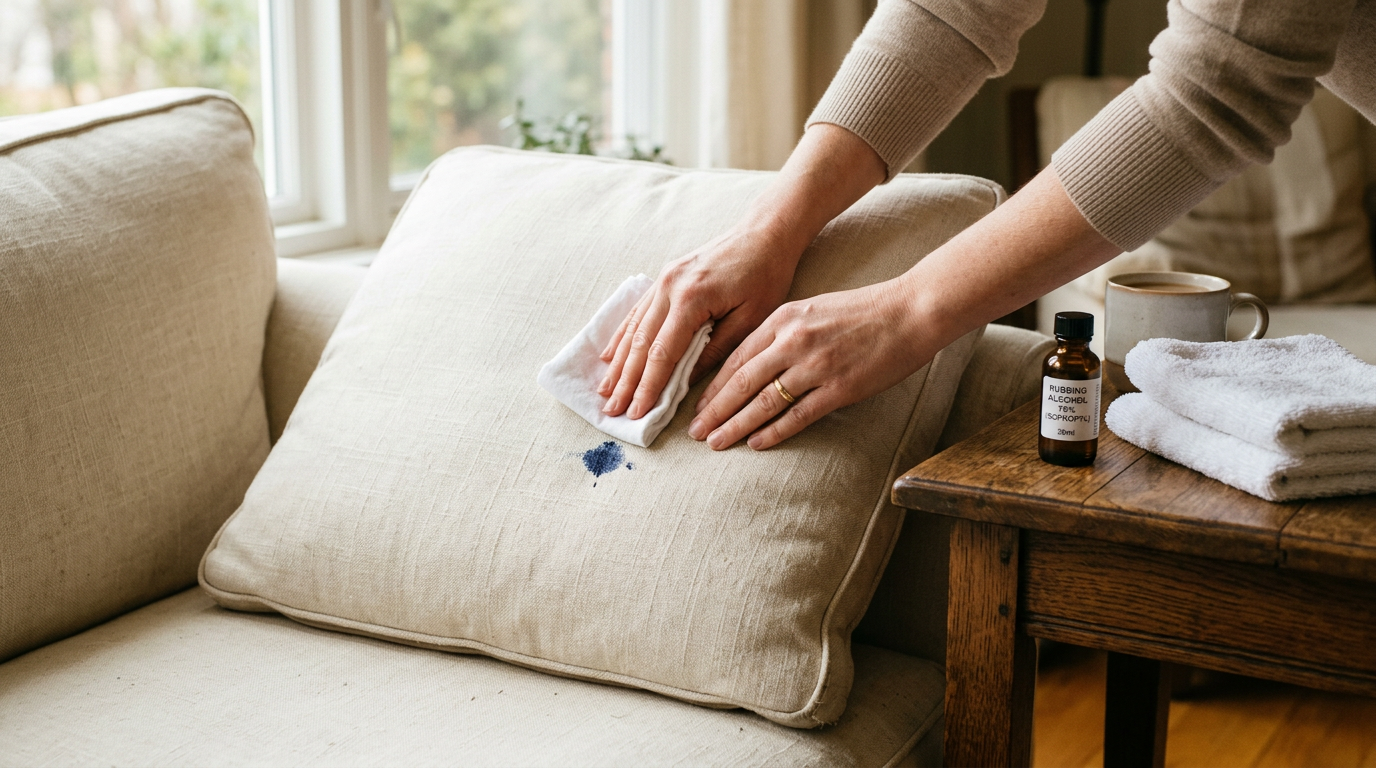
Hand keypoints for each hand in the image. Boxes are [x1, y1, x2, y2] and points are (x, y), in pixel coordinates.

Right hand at [597, 225, 799, 418]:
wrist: (764, 233)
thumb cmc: (765, 276)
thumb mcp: (750, 319)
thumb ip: (715, 350)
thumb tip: (685, 383)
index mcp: (692, 299)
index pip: (663, 353)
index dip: (648, 386)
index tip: (636, 412)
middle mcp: (669, 287)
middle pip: (641, 343)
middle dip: (625, 380)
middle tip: (611, 409)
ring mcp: (663, 279)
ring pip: (634, 327)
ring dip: (618, 362)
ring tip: (605, 390)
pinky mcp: (665, 277)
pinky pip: (638, 311)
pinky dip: (623, 335)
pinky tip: (610, 355)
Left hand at [686, 277, 938, 450]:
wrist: (910, 311)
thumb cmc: (863, 310)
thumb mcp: (812, 308)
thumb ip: (781, 331)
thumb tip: (752, 361)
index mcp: (783, 319)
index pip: (736, 357)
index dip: (712, 385)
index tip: (695, 404)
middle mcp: (794, 341)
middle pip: (742, 382)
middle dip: (714, 410)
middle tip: (694, 432)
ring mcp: (816, 366)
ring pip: (764, 402)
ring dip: (736, 426)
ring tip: (716, 443)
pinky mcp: (839, 388)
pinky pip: (797, 415)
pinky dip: (773, 432)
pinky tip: (756, 444)